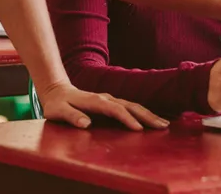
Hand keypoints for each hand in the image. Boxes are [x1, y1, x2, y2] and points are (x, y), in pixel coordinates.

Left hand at [36, 80, 168, 130]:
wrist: (56, 90)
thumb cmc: (57, 104)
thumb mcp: (58, 111)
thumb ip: (71, 116)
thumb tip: (86, 124)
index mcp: (94, 101)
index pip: (115, 110)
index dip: (127, 119)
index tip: (139, 129)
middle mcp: (105, 98)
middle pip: (129, 106)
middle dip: (146, 116)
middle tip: (162, 126)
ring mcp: (109, 99)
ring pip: (132, 105)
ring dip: (148, 114)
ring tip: (164, 123)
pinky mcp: (111, 102)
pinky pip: (130, 107)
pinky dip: (143, 113)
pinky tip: (152, 119)